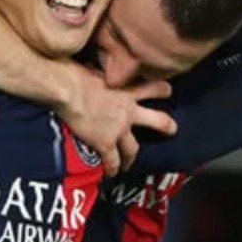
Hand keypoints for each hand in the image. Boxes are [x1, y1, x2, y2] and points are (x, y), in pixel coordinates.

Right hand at [56, 65, 176, 175]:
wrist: (68, 89)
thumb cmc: (77, 72)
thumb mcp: (98, 67)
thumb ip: (104, 71)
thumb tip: (98, 68)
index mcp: (126, 90)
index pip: (152, 88)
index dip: (161, 90)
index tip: (167, 92)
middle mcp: (128, 110)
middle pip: (157, 121)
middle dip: (166, 126)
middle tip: (173, 129)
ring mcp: (119, 129)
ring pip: (133, 148)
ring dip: (132, 157)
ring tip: (130, 163)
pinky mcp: (105, 143)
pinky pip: (112, 160)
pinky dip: (112, 168)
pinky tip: (111, 174)